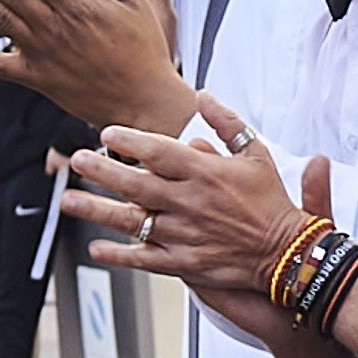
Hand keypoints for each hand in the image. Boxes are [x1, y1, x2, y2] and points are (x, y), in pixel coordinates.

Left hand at [66, 103, 325, 340]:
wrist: (288, 254)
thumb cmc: (272, 203)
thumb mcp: (257, 154)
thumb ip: (228, 123)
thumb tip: (204, 96)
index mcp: (205, 173)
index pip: (157, 151)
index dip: (128, 140)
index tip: (107, 133)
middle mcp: (189, 202)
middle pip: (135, 183)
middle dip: (101, 170)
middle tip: (77, 160)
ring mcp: (184, 234)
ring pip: (131, 220)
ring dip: (96, 210)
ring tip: (69, 201)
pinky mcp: (185, 262)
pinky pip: (144, 258)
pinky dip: (118, 255)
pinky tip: (96, 248)